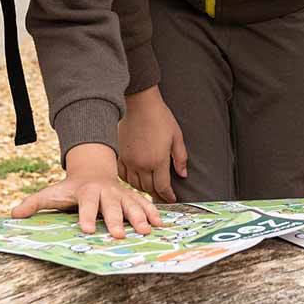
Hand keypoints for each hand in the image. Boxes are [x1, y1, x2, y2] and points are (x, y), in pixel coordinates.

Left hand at [12, 142, 161, 237]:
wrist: (93, 169)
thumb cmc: (71, 188)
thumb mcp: (53, 192)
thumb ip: (34, 203)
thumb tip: (12, 214)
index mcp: (86, 192)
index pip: (86, 206)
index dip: (86, 217)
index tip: (87, 230)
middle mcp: (106, 192)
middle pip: (111, 207)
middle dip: (116, 220)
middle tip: (119, 235)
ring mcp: (120, 194)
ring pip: (131, 205)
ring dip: (139, 218)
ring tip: (146, 231)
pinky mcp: (131, 197)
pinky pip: (144, 204)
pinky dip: (152, 213)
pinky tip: (160, 224)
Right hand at [117, 86, 187, 201]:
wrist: (140, 105)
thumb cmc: (161, 118)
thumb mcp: (177, 137)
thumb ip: (180, 158)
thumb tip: (183, 174)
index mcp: (158, 161)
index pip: (163, 187)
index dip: (168, 195)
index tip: (172, 198)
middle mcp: (142, 164)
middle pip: (149, 188)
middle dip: (157, 193)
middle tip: (162, 194)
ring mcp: (129, 161)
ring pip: (135, 184)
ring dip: (144, 187)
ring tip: (150, 187)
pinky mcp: (120, 155)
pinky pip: (123, 175)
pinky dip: (130, 179)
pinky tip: (136, 177)